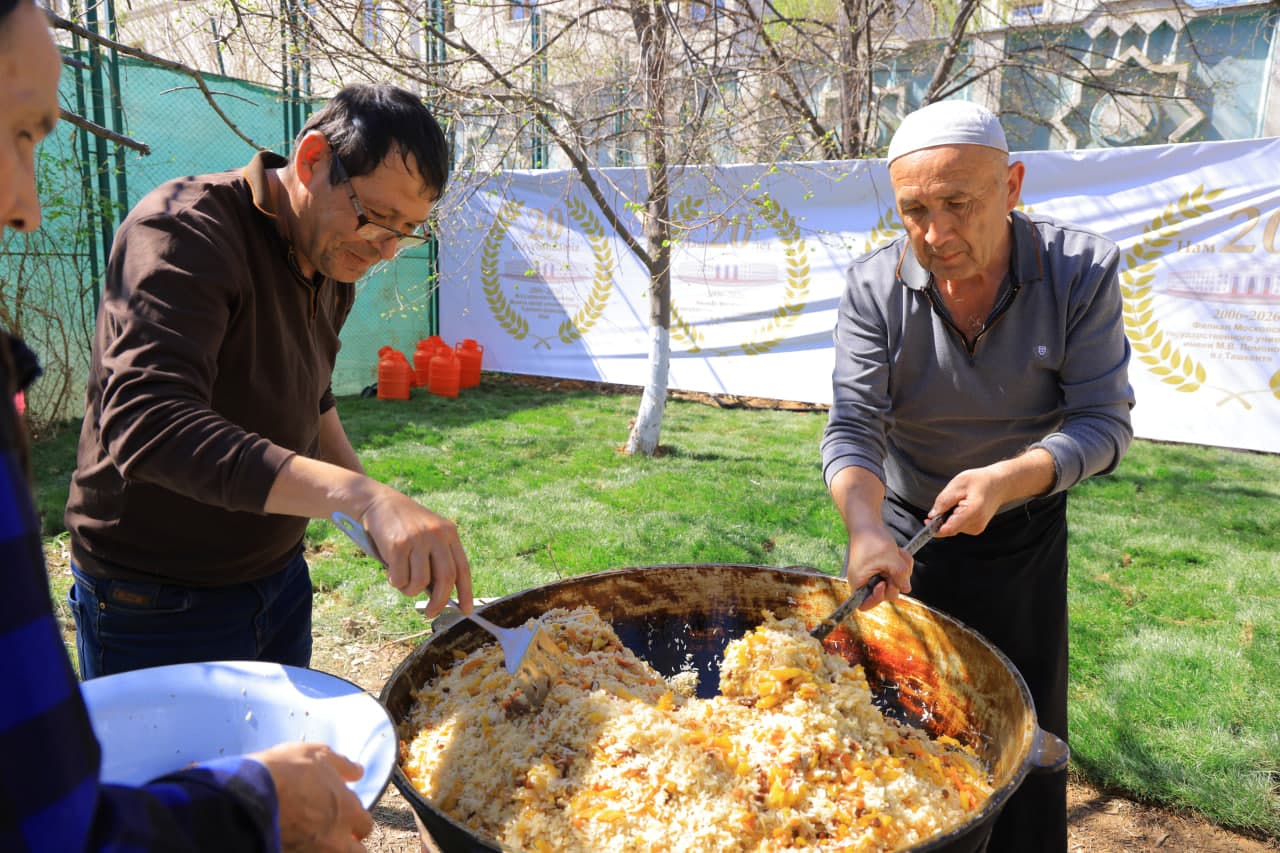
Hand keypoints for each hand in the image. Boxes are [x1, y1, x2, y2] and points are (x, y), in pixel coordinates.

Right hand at [250, 742, 371, 851]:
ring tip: (313, 840)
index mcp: (348, 811)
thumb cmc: (286, 770)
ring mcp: (314, 852)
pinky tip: (293, 843)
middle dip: (349, 845)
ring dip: (327, 849)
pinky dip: (303, 851)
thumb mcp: (318, 755)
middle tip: (334, 835)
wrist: (251, 795)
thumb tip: (358, 771)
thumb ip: (342, 765)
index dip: (356, 821)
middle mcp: (336, 838)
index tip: (347, 818)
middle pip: (357, 852)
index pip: (365, 825)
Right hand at [360, 489, 473, 613]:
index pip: (463, 568)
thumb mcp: (427, 535)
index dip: (466, 592)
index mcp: (449, 532)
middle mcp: (437, 535)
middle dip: (439, 602)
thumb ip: (436, 559)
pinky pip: (400, 578)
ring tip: (401, 580)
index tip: (466, 610)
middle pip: (446, 578)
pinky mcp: (398, 545)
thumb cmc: (402, 525)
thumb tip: (440, 595)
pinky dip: (395, 581)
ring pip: (420, 582)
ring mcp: (418, 539)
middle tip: (430, 613)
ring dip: (409, 590)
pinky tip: (390, 570)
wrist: (377, 502)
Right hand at [842, 522, 912, 610]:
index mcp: (859, 582)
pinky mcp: (882, 568)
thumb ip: (900, 575)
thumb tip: (907, 588)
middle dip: (896, 580)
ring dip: (901, 569)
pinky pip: (895, 573)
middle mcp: (865, 581)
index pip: (865, 605)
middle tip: (898, 566)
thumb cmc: (872, 539)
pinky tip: (899, 552)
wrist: (868, 523)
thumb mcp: (890, 558)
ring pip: (894, 582)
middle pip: (885, 593)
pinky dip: (900, 563)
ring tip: (899, 554)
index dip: (877, 599)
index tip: (883, 583)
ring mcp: (874, 575)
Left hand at [932, 449, 1056, 532]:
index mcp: (972, 513)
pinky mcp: (976, 528)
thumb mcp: (958, 484)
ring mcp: (977, 528)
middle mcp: (976, 524)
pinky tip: (962, 505)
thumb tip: (932, 516)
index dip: (935, 528)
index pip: (949, 529)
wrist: (1000, 484)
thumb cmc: (980, 481)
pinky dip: (955, 517)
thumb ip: (943, 501)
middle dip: (942, 518)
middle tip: (948, 500)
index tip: (927, 521)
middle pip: (948, 528)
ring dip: (949, 516)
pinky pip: (958, 525)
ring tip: (959, 500)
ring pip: (952, 527)